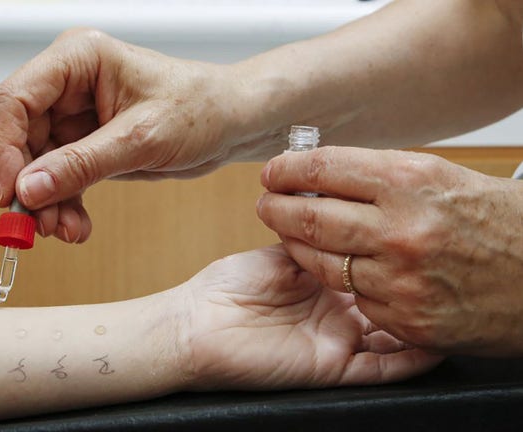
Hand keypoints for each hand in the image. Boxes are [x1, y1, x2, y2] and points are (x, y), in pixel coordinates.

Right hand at [0, 29, 269, 242]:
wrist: (231, 123)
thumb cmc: (200, 108)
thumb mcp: (142, 138)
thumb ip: (82, 163)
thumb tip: (29, 188)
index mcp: (78, 59)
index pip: (15, 99)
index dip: (4, 148)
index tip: (11, 194)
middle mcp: (68, 84)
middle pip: (20, 136)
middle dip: (27, 184)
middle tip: (37, 225)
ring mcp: (74, 115)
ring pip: (36, 164)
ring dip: (46, 202)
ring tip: (66, 230)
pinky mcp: (85, 143)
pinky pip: (58, 177)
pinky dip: (63, 204)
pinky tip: (77, 225)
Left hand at [177, 246, 440, 389]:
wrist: (198, 323)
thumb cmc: (229, 284)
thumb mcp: (282, 254)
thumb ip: (317, 239)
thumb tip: (345, 214)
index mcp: (324, 285)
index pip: (371, 271)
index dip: (394, 255)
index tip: (419, 234)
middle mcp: (336, 314)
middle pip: (388, 303)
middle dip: (414, 286)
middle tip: (442, 264)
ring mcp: (337, 342)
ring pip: (393, 337)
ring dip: (421, 322)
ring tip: (451, 300)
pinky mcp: (332, 367)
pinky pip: (381, 369)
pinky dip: (410, 359)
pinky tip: (436, 342)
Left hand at [257, 147, 522, 355]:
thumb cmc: (500, 223)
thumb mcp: (445, 179)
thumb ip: (382, 178)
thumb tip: (323, 172)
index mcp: (412, 183)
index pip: (324, 169)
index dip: (288, 170)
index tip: (273, 172)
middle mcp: (403, 230)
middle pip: (311, 218)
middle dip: (276, 208)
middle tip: (266, 204)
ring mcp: (403, 280)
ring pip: (323, 263)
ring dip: (297, 247)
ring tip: (288, 234)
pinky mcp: (408, 319)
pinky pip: (355, 298)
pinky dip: (342, 283)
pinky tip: (336, 269)